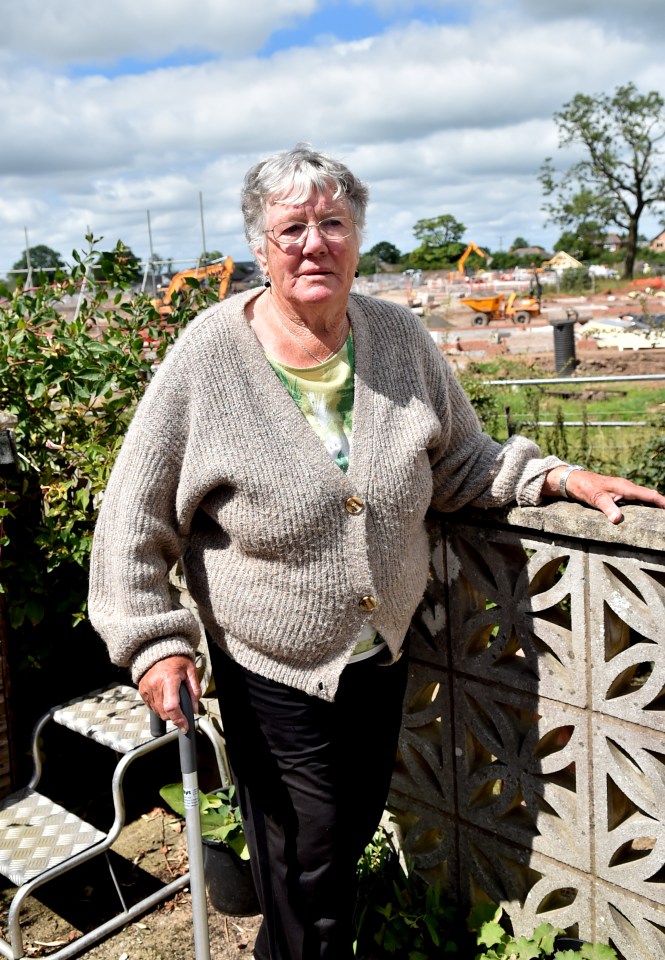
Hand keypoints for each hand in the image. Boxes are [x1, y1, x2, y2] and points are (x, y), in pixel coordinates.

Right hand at [138, 655, 200, 732]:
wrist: (158, 650)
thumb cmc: (176, 660)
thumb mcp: (191, 671)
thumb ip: (195, 690)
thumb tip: (194, 708)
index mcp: (169, 679)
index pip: (172, 706)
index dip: (179, 719)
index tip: (185, 726)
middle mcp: (155, 685)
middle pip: (164, 712)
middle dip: (175, 716)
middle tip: (182, 708)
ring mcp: (147, 688)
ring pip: (158, 712)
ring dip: (167, 712)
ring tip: (173, 698)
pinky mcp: (142, 691)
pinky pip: (151, 706)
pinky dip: (159, 707)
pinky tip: (164, 697)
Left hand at [543, 466, 664, 523]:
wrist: (574, 481)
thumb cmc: (586, 488)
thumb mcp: (596, 498)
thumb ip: (607, 508)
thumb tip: (617, 519)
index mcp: (625, 487)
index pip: (649, 494)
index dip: (662, 501)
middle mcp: (627, 488)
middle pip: (649, 497)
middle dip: (660, 505)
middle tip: (664, 518)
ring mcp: (623, 491)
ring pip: (642, 500)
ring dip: (651, 507)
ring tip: (659, 518)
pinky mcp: (618, 495)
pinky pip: (634, 502)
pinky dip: (642, 507)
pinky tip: (644, 516)